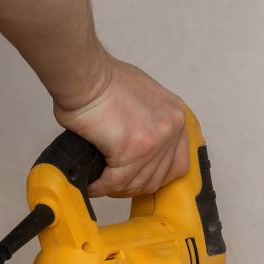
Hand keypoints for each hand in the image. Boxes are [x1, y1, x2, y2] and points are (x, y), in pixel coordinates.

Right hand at [53, 56, 188, 197]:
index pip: (178, 162)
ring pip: (138, 182)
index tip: (140, 179)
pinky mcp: (133, 150)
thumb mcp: (143, 97)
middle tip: (116, 185)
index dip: (157, 176)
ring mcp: (156, 141)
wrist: (85, 75)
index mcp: (175, 115)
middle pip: (159, 176)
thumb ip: (150, 121)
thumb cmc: (104, 81)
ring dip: (118, 188)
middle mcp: (171, 128)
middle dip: (135, 185)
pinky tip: (93, 185)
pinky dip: (102, 187)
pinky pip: (116, 181)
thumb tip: (141, 144)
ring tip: (102, 184)